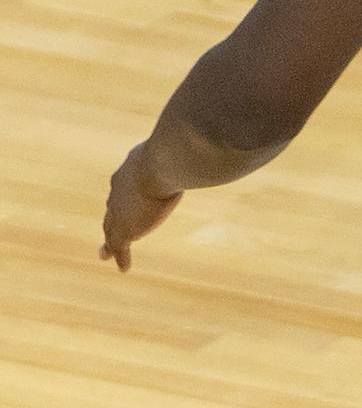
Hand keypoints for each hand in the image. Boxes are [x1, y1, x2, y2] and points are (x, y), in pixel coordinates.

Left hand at [99, 144, 182, 272]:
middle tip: (110, 226)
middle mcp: (118, 190)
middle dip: (112, 217)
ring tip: (105, 252)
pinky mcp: (125, 230)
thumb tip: (209, 139)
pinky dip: (121, 257)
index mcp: (129, 169)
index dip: (126, 191)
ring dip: (109, 240)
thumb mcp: (177, 145)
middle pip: (113, 208)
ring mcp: (118, 211)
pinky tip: (124, 268)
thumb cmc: (175, 150)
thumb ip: (186, 147)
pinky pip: (120, 247)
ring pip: (110, 229)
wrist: (161, 164)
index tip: (127, 195)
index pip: (124, 183)